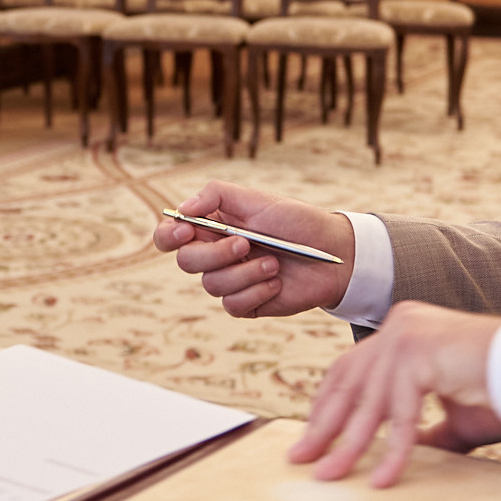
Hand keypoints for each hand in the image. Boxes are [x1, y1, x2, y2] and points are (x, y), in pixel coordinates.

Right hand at [152, 181, 354, 317]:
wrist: (332, 253)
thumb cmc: (294, 221)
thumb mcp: (256, 199)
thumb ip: (216, 195)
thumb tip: (182, 209)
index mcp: (211, 228)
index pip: (170, 236)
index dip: (169, 236)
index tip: (186, 231)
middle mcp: (215, 256)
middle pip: (186, 262)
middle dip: (214, 254)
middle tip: (245, 243)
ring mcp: (230, 281)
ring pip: (212, 285)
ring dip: (245, 272)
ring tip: (274, 262)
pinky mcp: (247, 304)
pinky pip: (233, 305)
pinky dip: (256, 291)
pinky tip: (276, 283)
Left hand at [289, 302, 500, 486]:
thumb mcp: (450, 419)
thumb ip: (423, 432)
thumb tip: (402, 455)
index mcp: (402, 330)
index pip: (350, 369)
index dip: (326, 406)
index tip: (310, 438)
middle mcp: (399, 325)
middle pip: (349, 383)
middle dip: (324, 426)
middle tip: (301, 460)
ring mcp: (409, 335)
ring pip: (370, 401)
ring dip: (348, 445)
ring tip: (331, 477)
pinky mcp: (423, 353)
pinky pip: (401, 411)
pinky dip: (392, 449)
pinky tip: (382, 478)